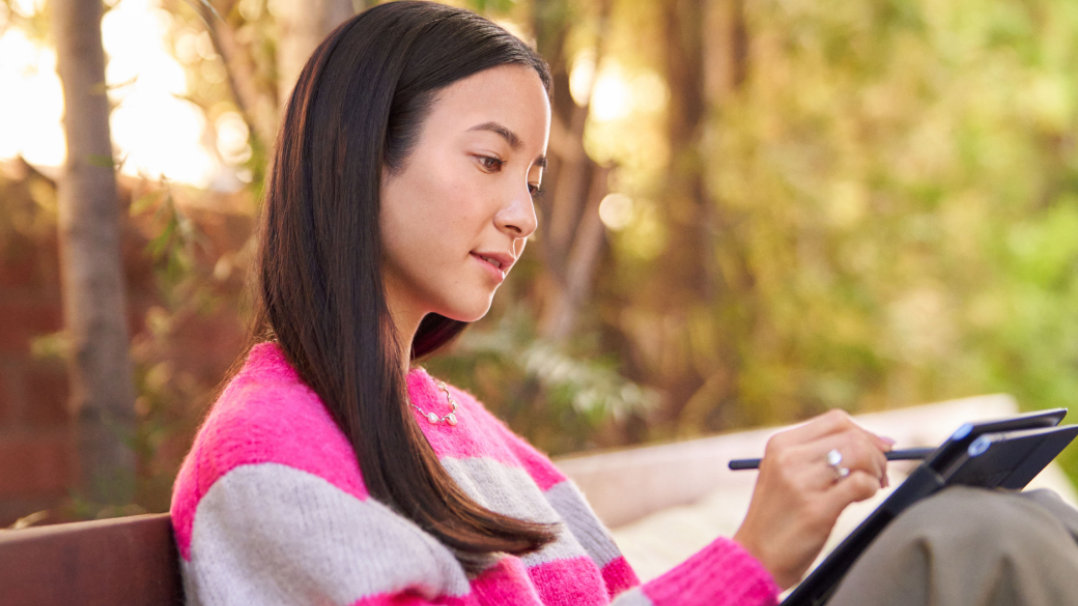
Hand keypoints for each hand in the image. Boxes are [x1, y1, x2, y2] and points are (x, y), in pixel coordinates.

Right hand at [732, 409, 892, 588]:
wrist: (755, 558)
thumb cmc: (778, 518)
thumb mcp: (785, 475)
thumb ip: (818, 456)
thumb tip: (880, 443)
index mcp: (780, 444)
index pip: (836, 420)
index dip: (864, 433)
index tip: (879, 450)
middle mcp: (789, 458)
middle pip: (852, 436)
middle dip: (876, 454)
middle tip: (880, 476)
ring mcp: (801, 482)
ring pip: (859, 454)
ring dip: (876, 470)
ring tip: (872, 487)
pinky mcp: (816, 509)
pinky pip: (861, 483)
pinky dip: (871, 488)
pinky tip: (862, 499)